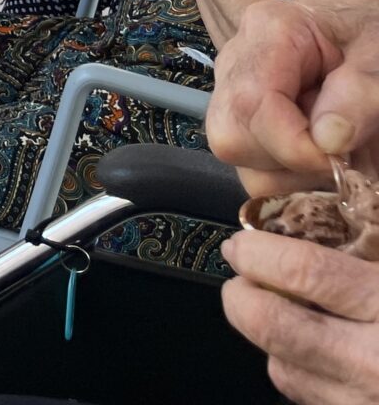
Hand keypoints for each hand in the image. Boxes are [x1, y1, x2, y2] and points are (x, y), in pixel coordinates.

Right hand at [209, 0, 378, 196]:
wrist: (358, 29)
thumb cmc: (369, 33)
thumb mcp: (378, 54)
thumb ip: (361, 91)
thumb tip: (328, 141)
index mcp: (269, 32)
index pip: (251, 103)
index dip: (295, 145)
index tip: (341, 159)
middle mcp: (237, 64)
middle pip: (232, 138)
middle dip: (290, 162)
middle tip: (340, 154)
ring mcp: (233, 95)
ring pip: (242, 164)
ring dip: (297, 176)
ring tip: (337, 152)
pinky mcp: (244, 123)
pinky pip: (256, 171)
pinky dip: (296, 178)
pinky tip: (324, 155)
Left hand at [221, 230, 378, 403]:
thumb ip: (369, 250)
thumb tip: (333, 219)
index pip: (301, 270)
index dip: (258, 252)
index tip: (240, 245)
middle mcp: (371, 363)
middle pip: (271, 325)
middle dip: (241, 296)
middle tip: (241, 277)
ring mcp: (362, 404)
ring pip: (283, 370)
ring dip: (271, 339)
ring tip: (283, 316)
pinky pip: (312, 399)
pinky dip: (304, 374)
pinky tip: (324, 357)